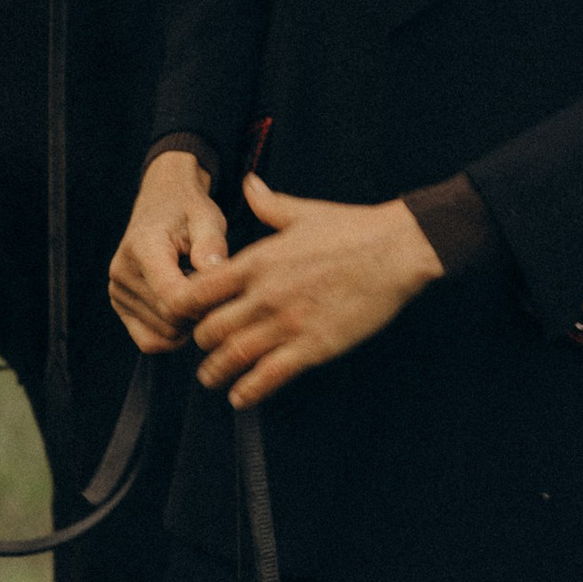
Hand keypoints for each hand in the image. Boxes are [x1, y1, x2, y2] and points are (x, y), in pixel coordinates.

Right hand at [108, 148, 230, 352]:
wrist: (162, 203)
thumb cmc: (189, 211)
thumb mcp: (207, 218)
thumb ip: (212, 244)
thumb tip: (216, 274)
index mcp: (143, 248)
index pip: (175, 297)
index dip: (207, 303)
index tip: (225, 290)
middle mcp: (122, 272)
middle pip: (171, 320)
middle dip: (202, 313)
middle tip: (218, 291)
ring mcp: (117, 292)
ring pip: (165, 335)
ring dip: (189, 323)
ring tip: (198, 291)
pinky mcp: (119, 305)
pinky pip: (150, 341)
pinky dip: (173, 334)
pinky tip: (185, 307)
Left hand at [187, 173, 441, 408]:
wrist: (395, 250)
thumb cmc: (352, 229)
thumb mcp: (303, 212)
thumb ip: (268, 204)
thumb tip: (249, 184)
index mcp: (258, 261)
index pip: (199, 291)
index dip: (186, 308)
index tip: (188, 315)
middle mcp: (265, 295)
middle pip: (211, 330)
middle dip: (201, 343)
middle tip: (202, 350)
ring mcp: (288, 323)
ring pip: (234, 357)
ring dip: (216, 373)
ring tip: (211, 379)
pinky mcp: (313, 347)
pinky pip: (270, 376)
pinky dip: (249, 391)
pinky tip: (240, 397)